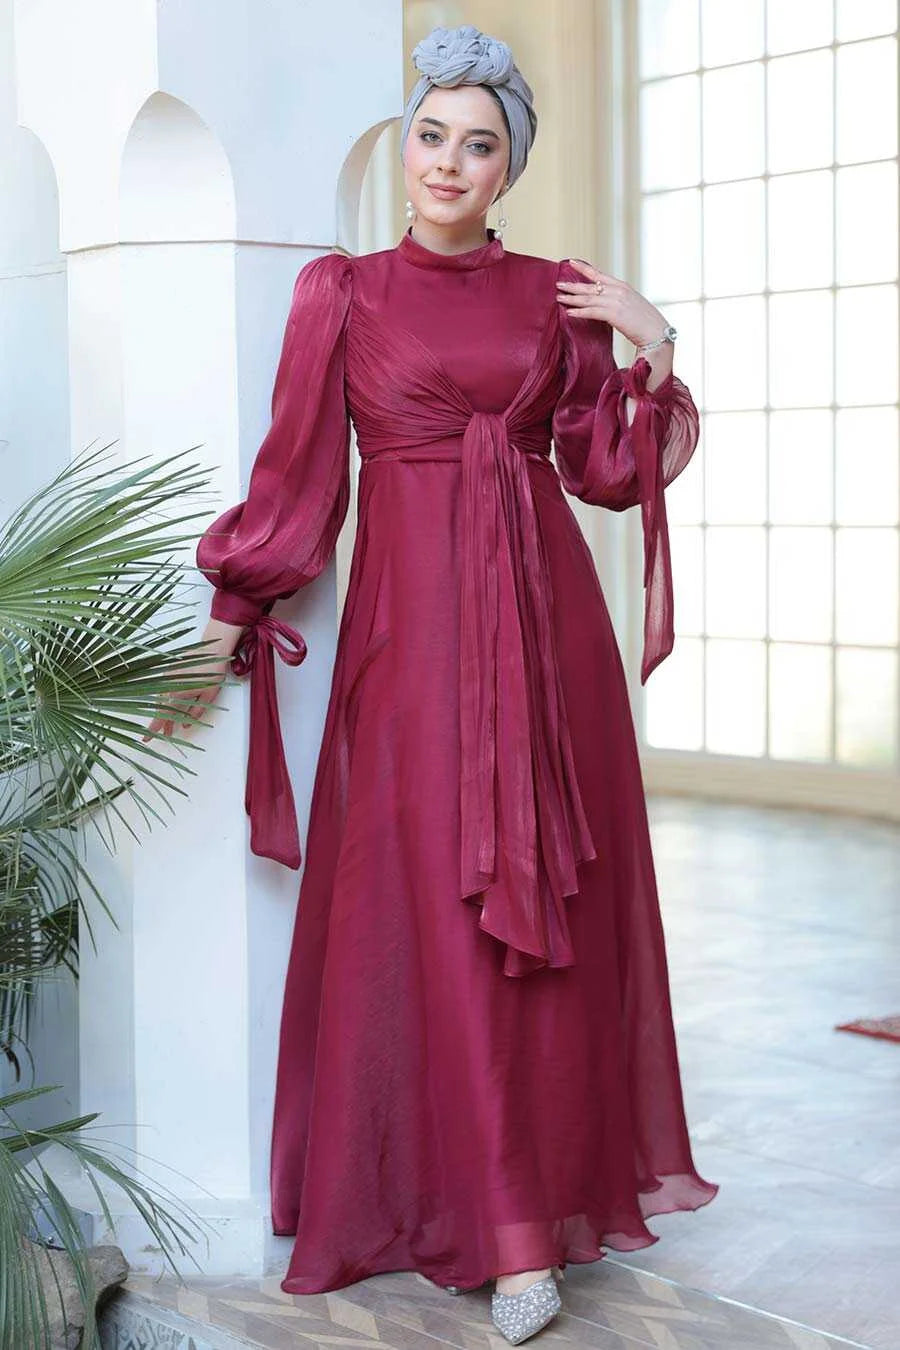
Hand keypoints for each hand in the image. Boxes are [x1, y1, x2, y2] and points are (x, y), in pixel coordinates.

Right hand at [142, 619, 241, 740]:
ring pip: (162, 700)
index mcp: (176, 694)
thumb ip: (195, 712)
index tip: (147, 738)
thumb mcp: (208, 697)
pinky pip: (164, 690)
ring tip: (172, 724)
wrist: (212, 651)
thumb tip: (185, 724)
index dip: (155, 728)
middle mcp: (168, 686)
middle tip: (167, 734)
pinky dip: (167, 700)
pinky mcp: (169, 672)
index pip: (163, 715)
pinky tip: (173, 705)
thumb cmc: (212, 673)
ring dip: (166, 712)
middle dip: (163, 723)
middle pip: (161, 709)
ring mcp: (166, 678)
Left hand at [556, 257, 668, 350]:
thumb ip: (618, 302)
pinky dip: (579, 312)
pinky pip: (592, 312)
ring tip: (559, 298)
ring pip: (588, 298)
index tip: (571, 262)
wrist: (657, 333)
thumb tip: (605, 305)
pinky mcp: (614, 314)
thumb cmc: (646, 324)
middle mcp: (618, 291)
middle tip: (558, 284)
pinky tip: (569, 312)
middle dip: (573, 285)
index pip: (600, 275)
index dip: (584, 268)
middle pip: (590, 286)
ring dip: (572, 299)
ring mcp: (616, 301)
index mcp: (623, 287)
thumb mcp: (632, 306)